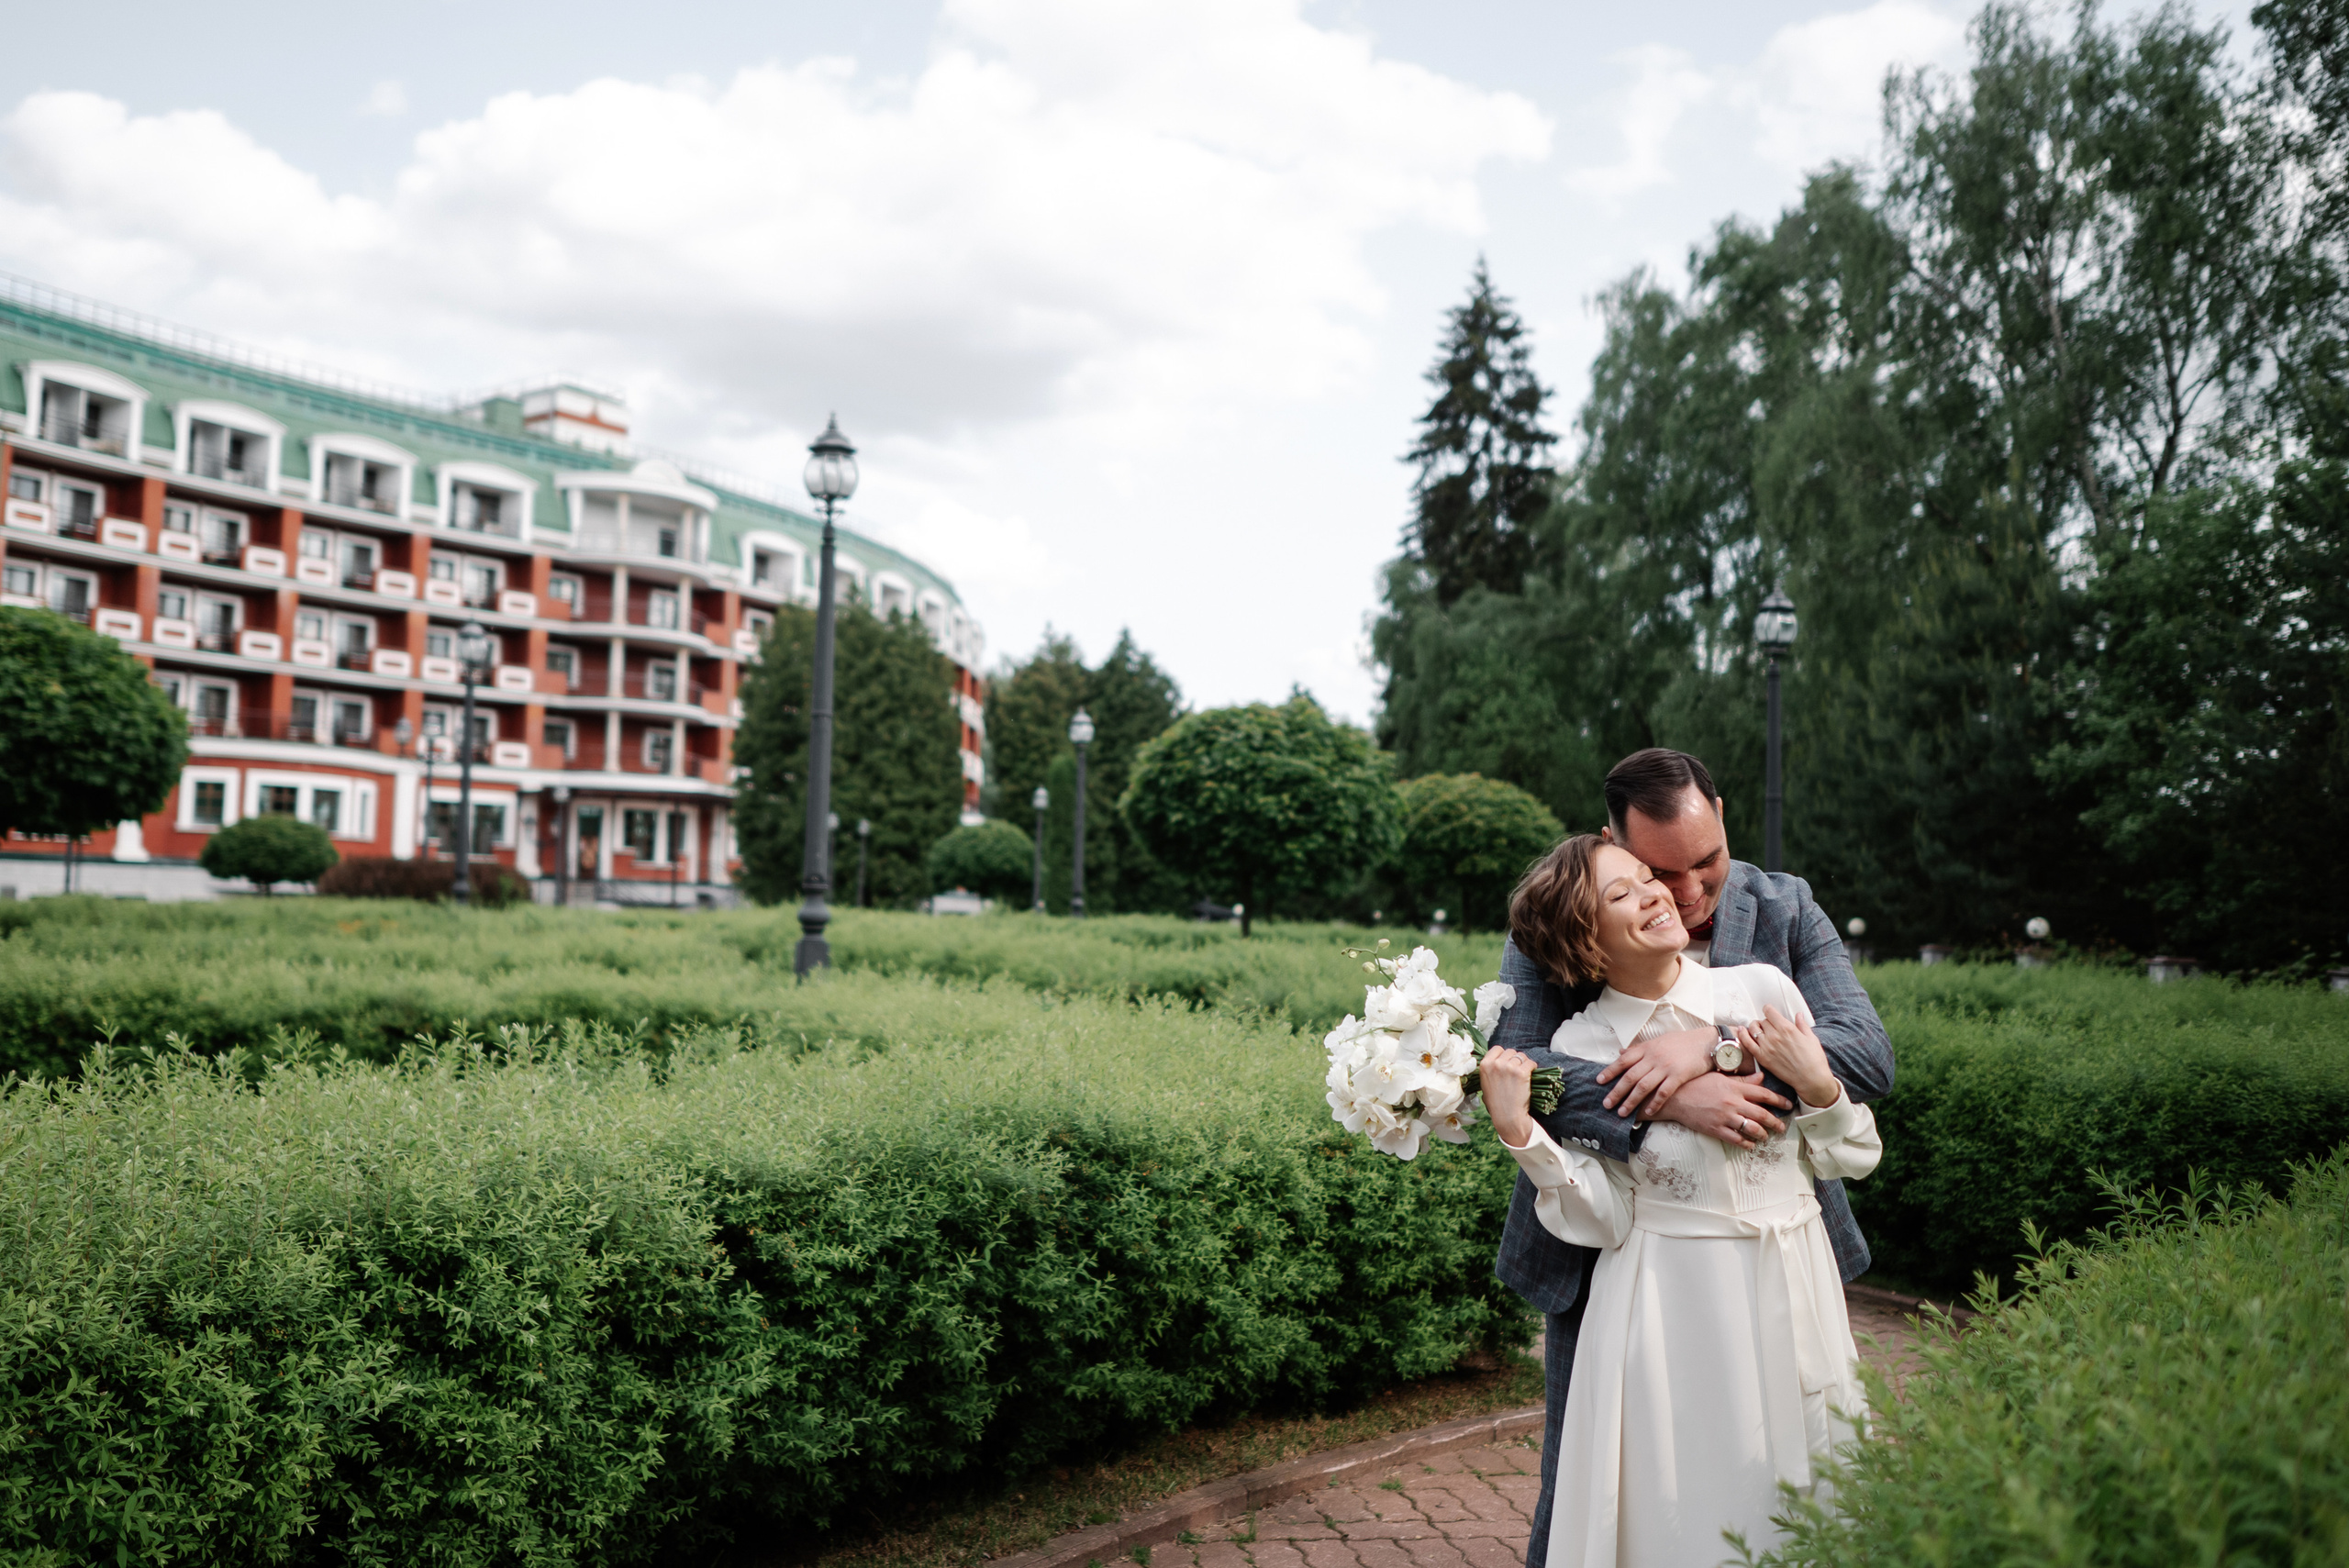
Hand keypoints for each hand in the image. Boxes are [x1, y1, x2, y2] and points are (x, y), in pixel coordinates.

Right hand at [1480, 1047, 1537, 1148]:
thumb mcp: (1485, 1084)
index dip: (1504, 1055)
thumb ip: (1490, 1070)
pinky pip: (1530, 1063)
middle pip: (1511, 1051)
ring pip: (1521, 1056)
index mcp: (1484, 1065)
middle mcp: (1496, 1064)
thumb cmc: (1496, 1104)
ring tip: (1524, 1075)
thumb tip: (1499, 1061)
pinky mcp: (1521, 1073)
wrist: (1507, 1117)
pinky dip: (1532, 1068)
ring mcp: (1509, 1067)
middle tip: (1517, 1071)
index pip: (1497, 1049)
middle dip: (1515, 1059)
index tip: (1508, 1063)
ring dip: (1524, 1063)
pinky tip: (1530, 1076)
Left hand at [1596, 1025, 1715, 1119]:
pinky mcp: (1679, 1076)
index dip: (1610, 1071)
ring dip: (1631, 1101)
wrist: (1706, 1043)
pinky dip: (1654, 1103)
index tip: (1599, 1082)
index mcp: (1647, 1048)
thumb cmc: (1681, 1042)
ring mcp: (1666, 1067)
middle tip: (1606, 1104)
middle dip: (1616, 1092)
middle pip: (1630, 1076)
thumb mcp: (1658, 1041)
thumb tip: (1620, 1052)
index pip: (1623, 1061)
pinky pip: (1664, 1092)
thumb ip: (1639, 1048)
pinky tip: (1648, 1112)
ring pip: (1643, 1086)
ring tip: (1622, 1113)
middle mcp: (1653, 1057)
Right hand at [1654, 1070, 1792, 1149]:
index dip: (1779, 1101)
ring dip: (1763, 1135)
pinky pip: (1736, 1139)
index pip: (1764, 1094)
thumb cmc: (1696, 1084)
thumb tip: (1761, 1078)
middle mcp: (1733, 1102)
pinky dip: (1747, 1144)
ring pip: (1752, 1129)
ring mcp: (1725, 1117)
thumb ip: (1742, 1080)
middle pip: (1762, 1114)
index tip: (1788, 1105)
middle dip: (1776, 1122)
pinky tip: (1750, 1145)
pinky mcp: (1716, 1129)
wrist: (1675, 1098)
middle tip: (1782, 1126)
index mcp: (1735, 1088)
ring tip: (1766, 1136)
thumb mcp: (1720, 1077)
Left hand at [1733, 1005, 1840, 1107]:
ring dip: (1755, 1027)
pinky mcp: (1762, 1057)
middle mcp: (1774, 1035)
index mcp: (1787, 1028)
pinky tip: (1742, 1031)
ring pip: (1753, 1029)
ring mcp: (1767, 1046)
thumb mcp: (1811, 1038)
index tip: (1769, 1011)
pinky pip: (1747, 1043)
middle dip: (1766, 1021)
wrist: (1811, 1079)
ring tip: (1759, 1029)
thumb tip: (1799, 1015)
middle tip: (1770, 1026)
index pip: (1769, 1011)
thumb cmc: (1814, 1060)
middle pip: (1763, 1020)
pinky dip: (1742, 1035)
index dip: (1769, 1010)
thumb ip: (1802, 1024)